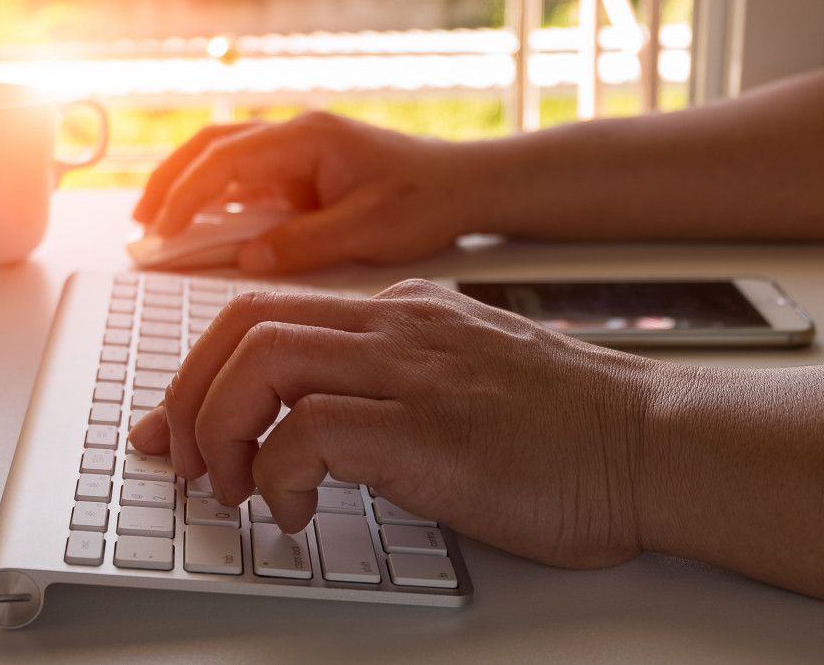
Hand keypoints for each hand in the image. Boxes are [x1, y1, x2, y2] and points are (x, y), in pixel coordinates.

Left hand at [129, 279, 665, 569]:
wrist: (648, 444)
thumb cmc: (564, 426)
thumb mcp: (464, 378)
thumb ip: (393, 382)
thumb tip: (315, 426)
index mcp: (402, 316)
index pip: (269, 312)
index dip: (203, 366)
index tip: (175, 419)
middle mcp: (396, 329)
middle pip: (244, 325)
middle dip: (190, 394)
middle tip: (181, 456)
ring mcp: (411, 371)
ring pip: (261, 361)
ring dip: (219, 430)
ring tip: (233, 486)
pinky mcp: (427, 429)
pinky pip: (310, 431)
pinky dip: (279, 473)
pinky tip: (296, 511)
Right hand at [134, 113, 481, 273]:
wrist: (463, 188)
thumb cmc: (425, 200)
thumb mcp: (367, 229)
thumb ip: (304, 243)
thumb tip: (249, 259)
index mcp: (307, 140)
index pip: (226, 160)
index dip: (186, 195)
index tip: (162, 231)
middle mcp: (296, 139)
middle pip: (212, 148)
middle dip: (170, 181)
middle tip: (143, 222)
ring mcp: (298, 155)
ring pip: (225, 160)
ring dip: (189, 187)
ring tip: (159, 224)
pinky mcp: (304, 175)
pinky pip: (248, 183)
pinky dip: (219, 202)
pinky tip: (205, 227)